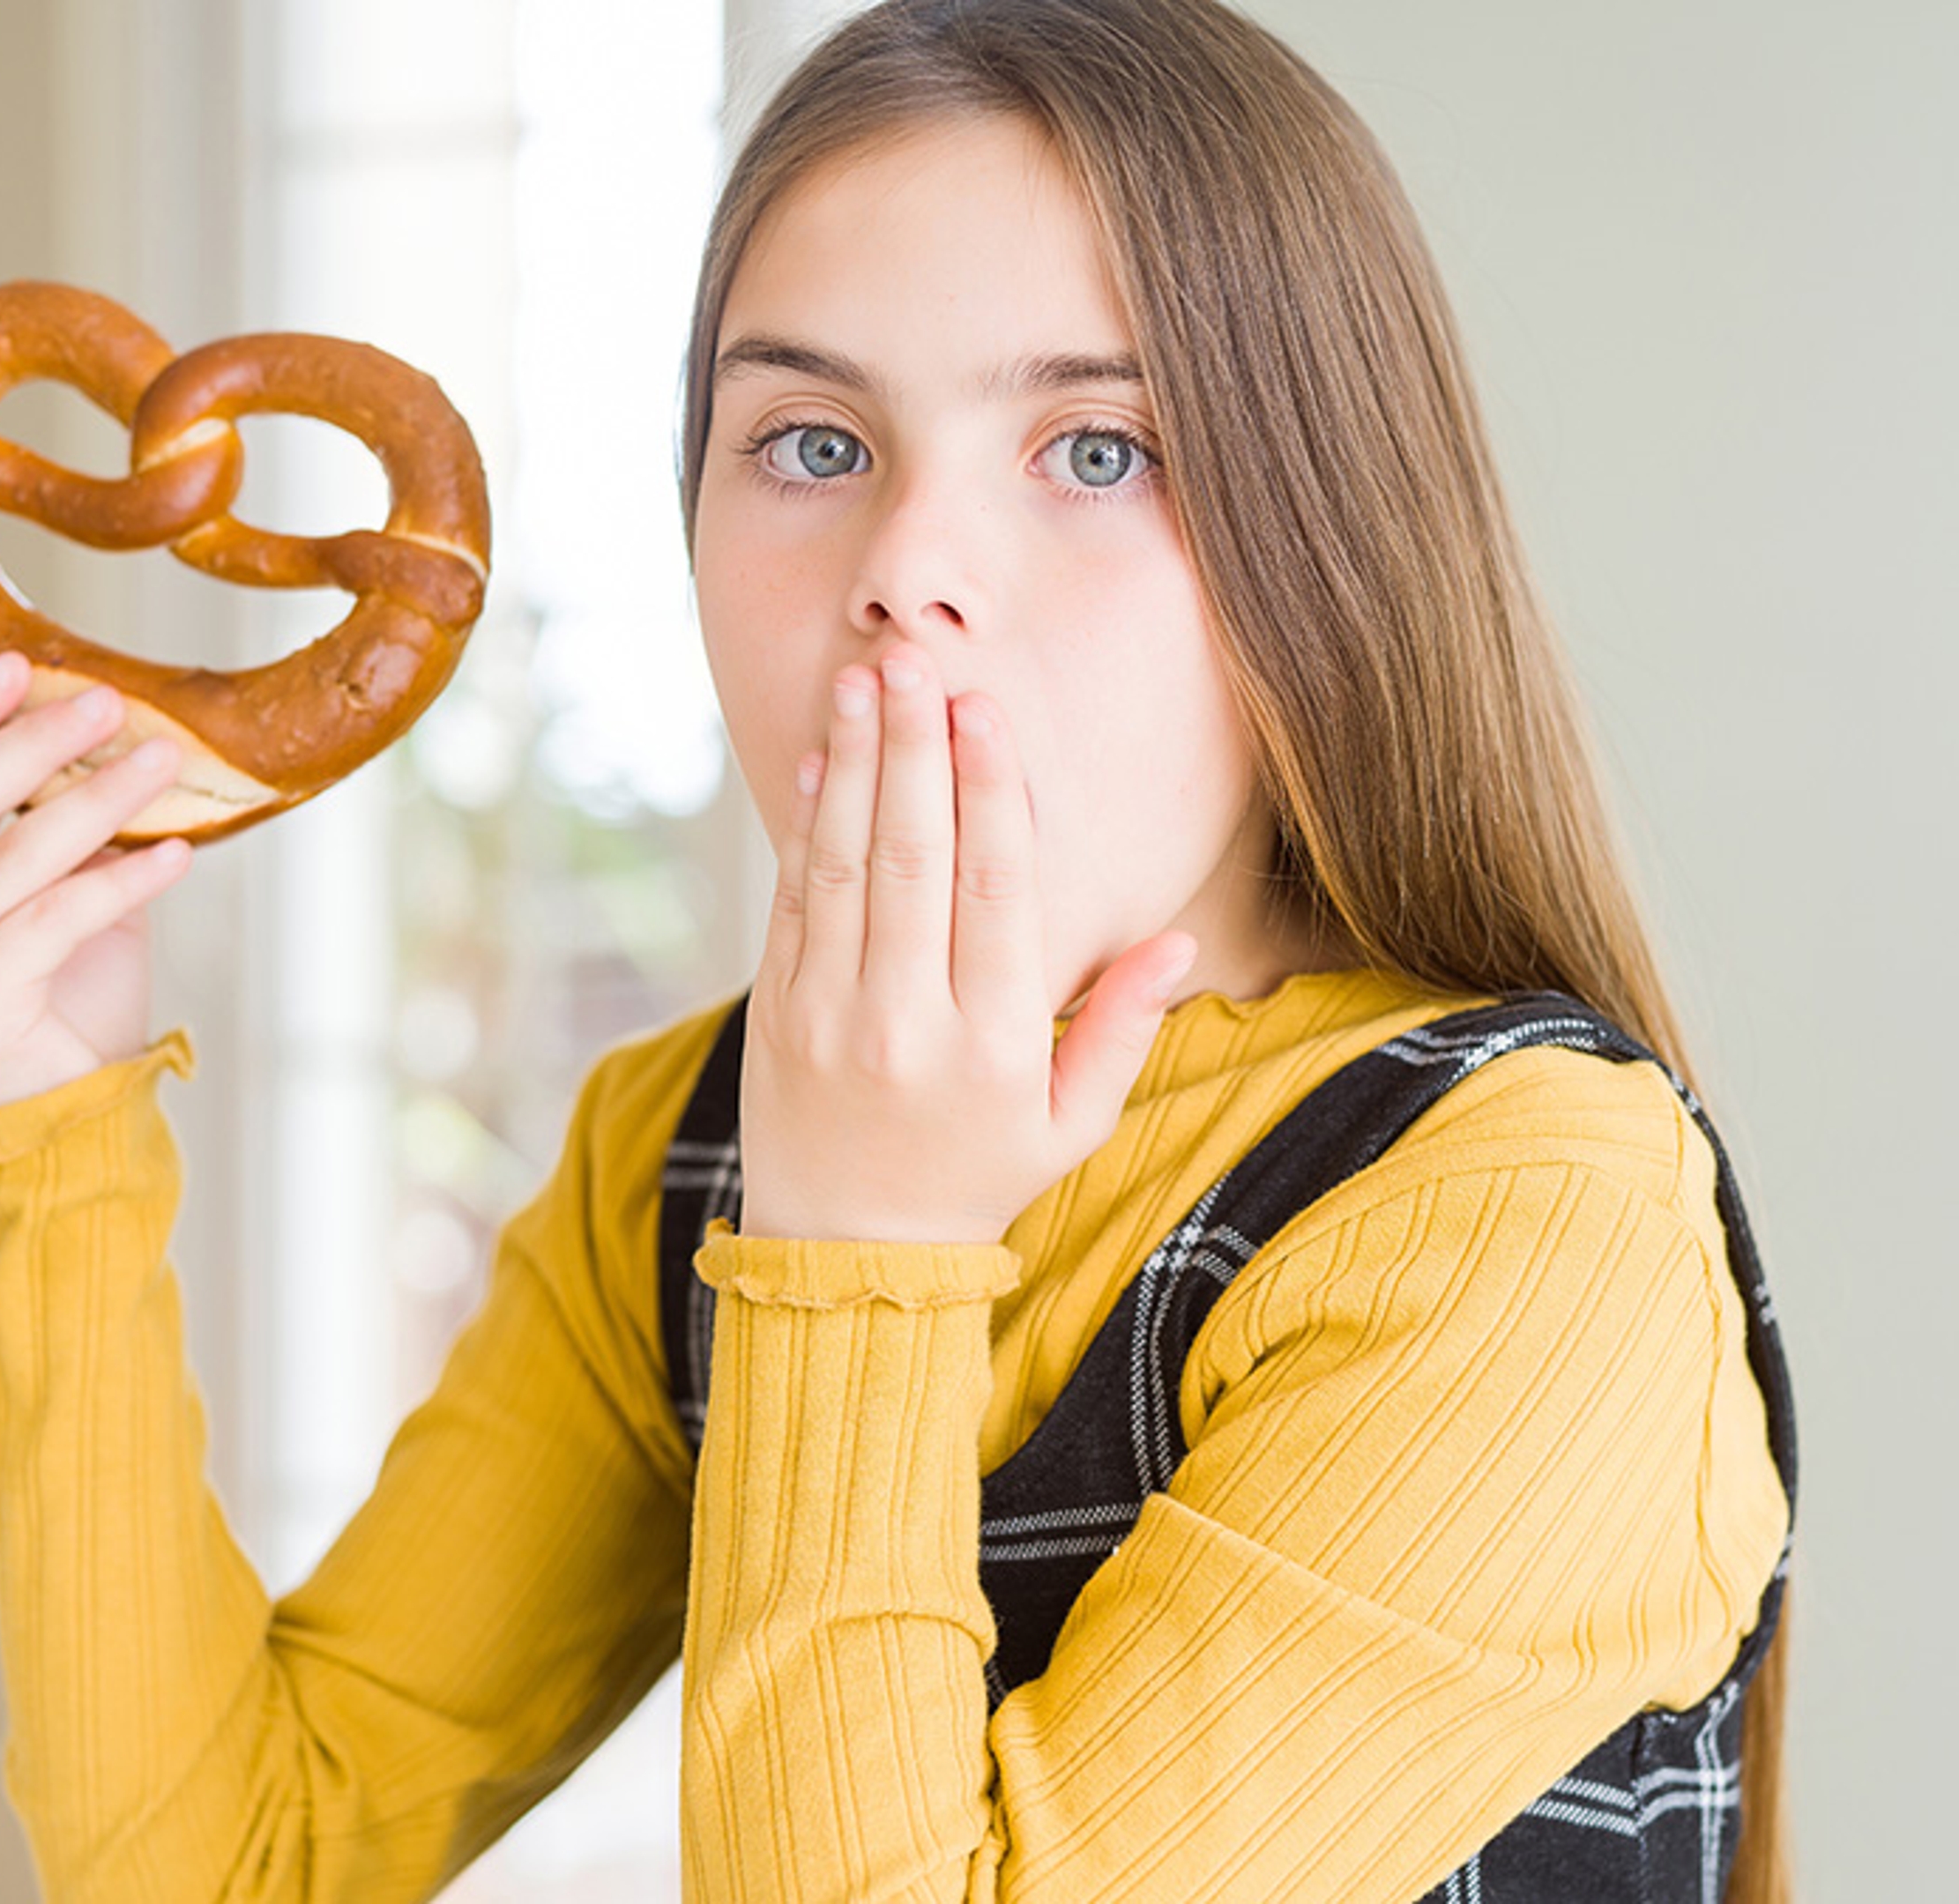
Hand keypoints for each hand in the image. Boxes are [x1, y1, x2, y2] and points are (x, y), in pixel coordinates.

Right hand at [0, 652, 195, 1108]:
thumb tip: (122, 748)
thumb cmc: (61, 1002)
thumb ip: (69, 836)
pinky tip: (178, 853)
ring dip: (96, 799)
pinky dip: (122, 879)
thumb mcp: (62, 899)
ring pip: (13, 856)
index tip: (15, 664)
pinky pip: (56, 918)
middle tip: (105, 701)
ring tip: (160, 759)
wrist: (62, 1113)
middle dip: (33, 739)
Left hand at [738, 641, 1197, 1244]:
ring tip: (861, 682)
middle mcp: (907, 1023)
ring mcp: (831, 1017)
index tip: (983, 711)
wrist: (848, 1259)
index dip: (988, 795)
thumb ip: (1122, 1029)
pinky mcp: (777, 1015)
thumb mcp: (1070, 1123)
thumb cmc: (977, 1178)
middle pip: (913, 861)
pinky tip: (818, 761)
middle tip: (915, 661)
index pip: (993, 895)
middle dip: (913, 751)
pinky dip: (804, 828)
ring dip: (852, 767)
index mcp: (992, 1044)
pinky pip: (793, 905)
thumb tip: (1180, 941)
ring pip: (844, 869)